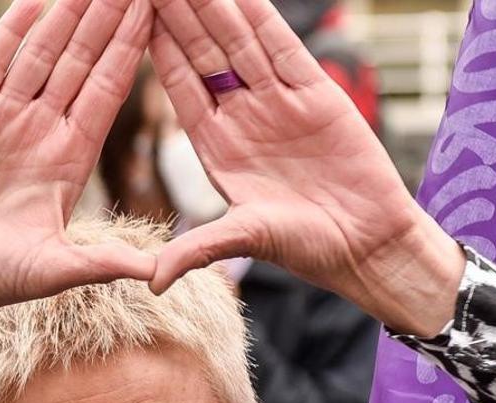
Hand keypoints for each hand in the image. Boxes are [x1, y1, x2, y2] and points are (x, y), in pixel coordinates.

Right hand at [0, 0, 155, 360]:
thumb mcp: (56, 269)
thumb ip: (104, 262)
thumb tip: (159, 272)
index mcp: (71, 158)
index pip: (108, 91)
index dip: (131, 50)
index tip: (155, 10)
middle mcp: (41, 130)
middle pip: (81, 60)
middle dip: (106, 16)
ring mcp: (2, 119)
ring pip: (41, 52)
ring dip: (66, 12)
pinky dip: (11, 29)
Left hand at [147, 0, 462, 334]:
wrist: (367, 244)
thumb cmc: (306, 248)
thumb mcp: (243, 242)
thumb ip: (197, 250)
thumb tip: (152, 282)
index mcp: (215, 146)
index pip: (179, 84)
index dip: (154, 47)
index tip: (128, 14)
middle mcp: (241, 117)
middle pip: (203, 51)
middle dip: (178, 12)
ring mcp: (277, 102)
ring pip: (238, 40)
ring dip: (214, 5)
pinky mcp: (315, 94)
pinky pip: (282, 46)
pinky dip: (262, 16)